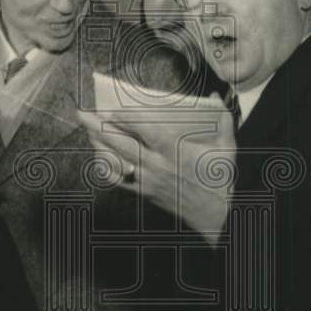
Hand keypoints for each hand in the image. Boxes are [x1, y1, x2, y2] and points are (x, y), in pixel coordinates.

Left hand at [76, 98, 235, 243]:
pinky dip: (106, 168)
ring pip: (114, 161)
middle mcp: (157, 165)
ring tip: (86, 131)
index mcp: (175, 151)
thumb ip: (223, 119)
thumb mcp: (227, 147)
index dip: (125, 119)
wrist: (216, 215)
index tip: (111, 109)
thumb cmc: (221, 179)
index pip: (144, 131)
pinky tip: (99, 158)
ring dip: (98, 145)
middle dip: (98, 127)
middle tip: (82, 113)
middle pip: (120, 144)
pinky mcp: (144, 193)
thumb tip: (215, 95)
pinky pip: (119, 181)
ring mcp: (148, 181)